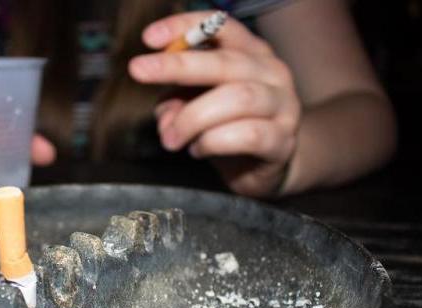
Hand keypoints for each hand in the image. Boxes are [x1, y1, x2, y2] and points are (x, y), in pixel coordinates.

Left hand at [128, 11, 300, 196]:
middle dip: (177, 65)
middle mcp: (271, 72)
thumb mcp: (196, 106)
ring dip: (193, 118)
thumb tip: (165, 114)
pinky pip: (248, 135)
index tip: (148, 39)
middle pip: (225, 62)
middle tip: (138, 71)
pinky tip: (198, 150)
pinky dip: (213, 142)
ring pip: (237, 98)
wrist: (268, 166)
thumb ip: (177, 100)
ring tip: (170, 139)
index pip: (220, 27)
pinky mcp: (282, 141)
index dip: (184, 27)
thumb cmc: (228, 128)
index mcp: (251, 53)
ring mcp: (282, 106)